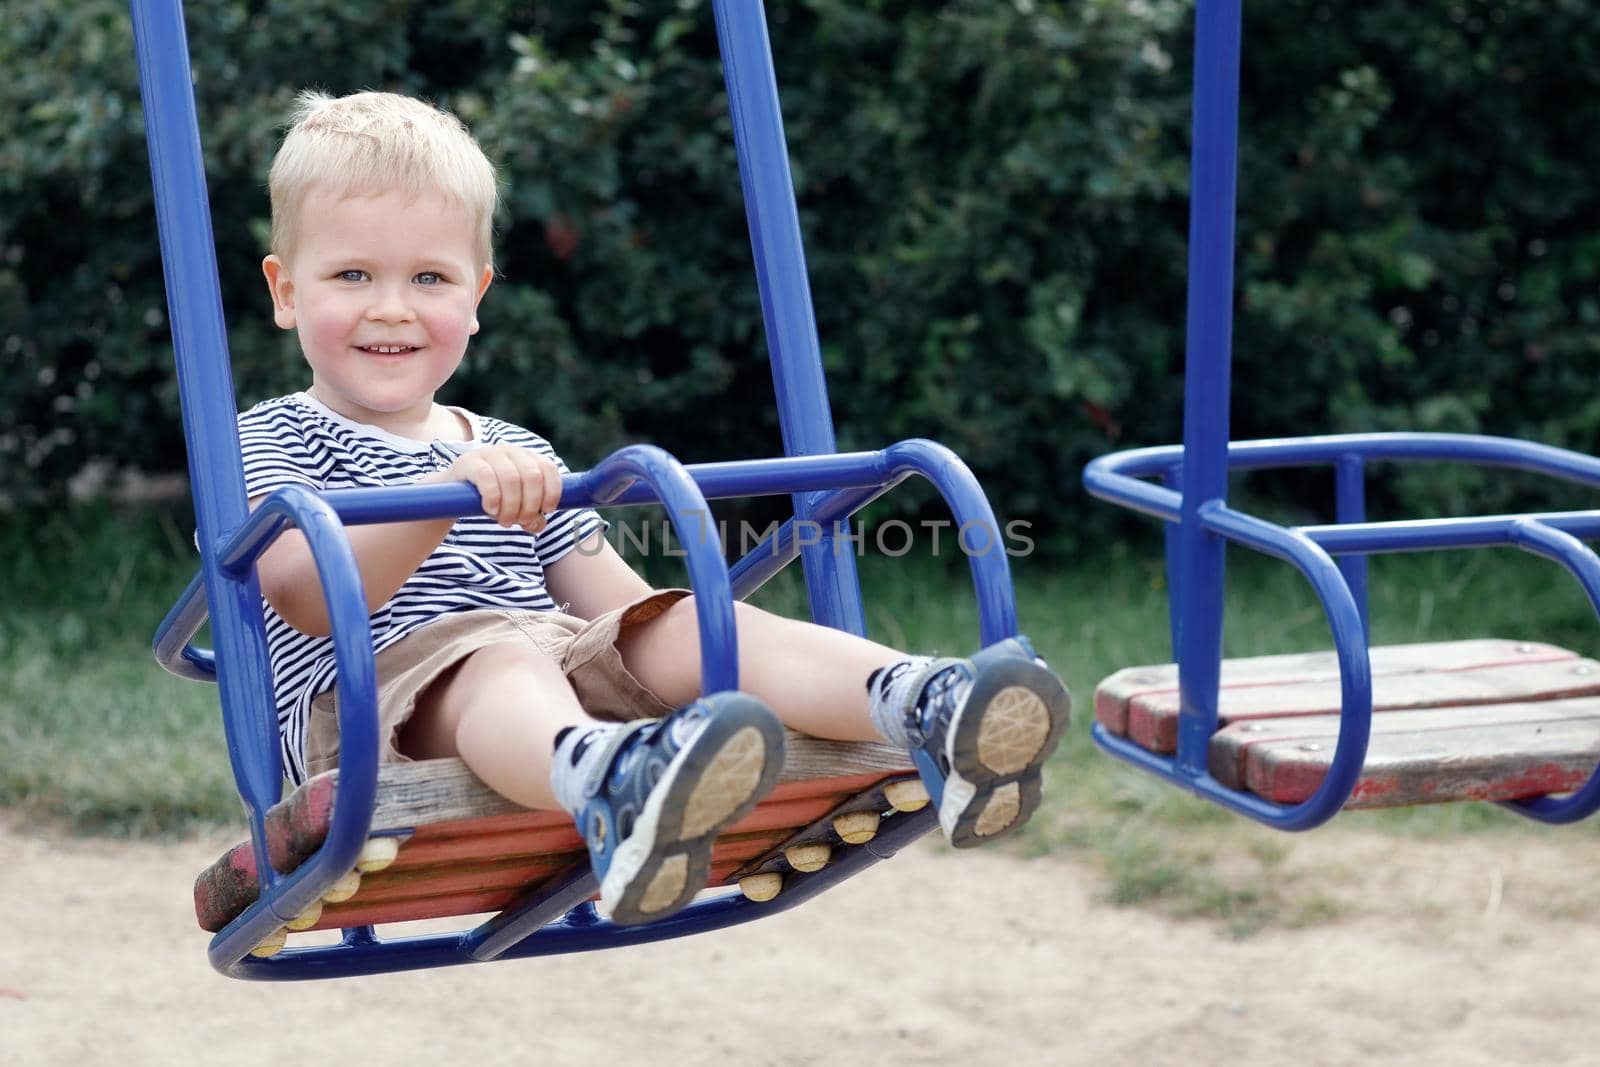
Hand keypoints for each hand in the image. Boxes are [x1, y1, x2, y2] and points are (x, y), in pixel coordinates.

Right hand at [421, 445, 561, 530]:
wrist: (452, 494)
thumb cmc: (492, 499)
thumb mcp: (515, 508)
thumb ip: (532, 518)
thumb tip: (538, 524)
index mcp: (528, 458)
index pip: (548, 468)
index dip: (552, 491)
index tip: (546, 510)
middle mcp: (511, 451)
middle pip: (532, 476)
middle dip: (530, 505)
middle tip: (520, 522)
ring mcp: (490, 453)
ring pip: (511, 479)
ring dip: (511, 506)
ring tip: (504, 522)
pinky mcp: (469, 462)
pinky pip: (487, 477)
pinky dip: (493, 498)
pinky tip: (491, 510)